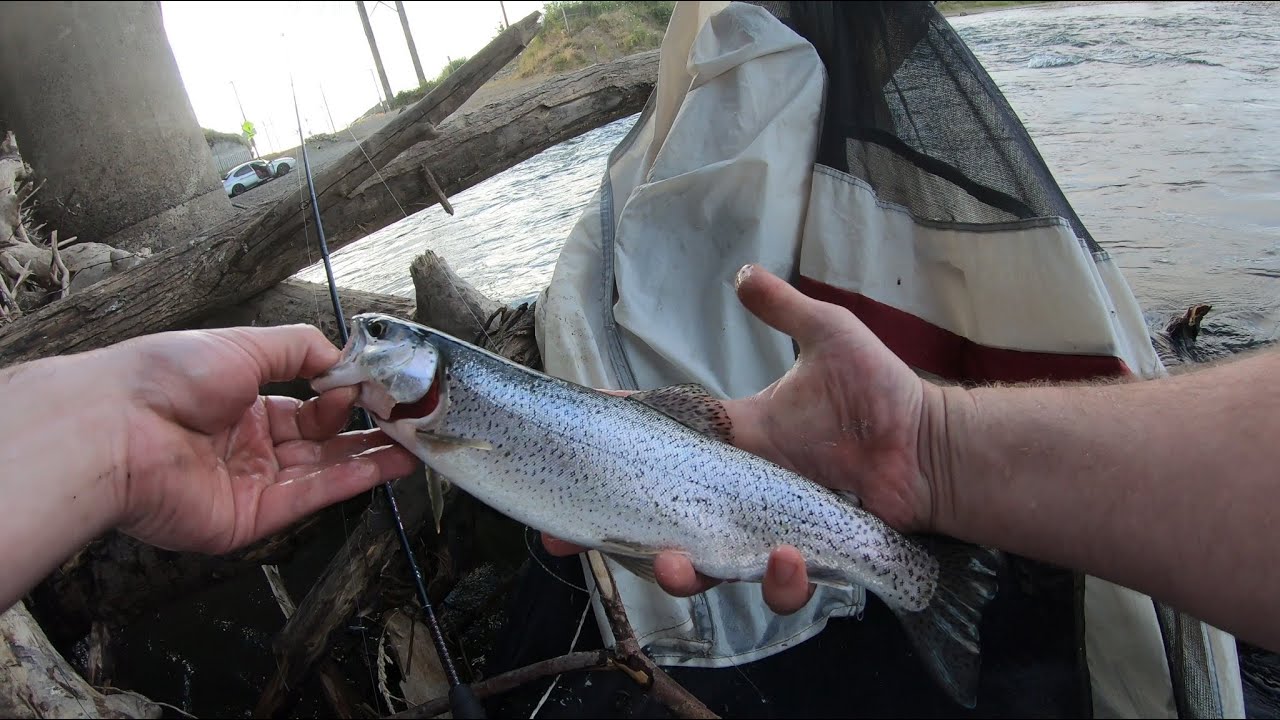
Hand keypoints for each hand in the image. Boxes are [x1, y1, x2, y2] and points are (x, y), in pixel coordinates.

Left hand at [112, 324, 418, 553]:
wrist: (115, 428)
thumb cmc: (164, 378)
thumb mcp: (243, 345)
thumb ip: (300, 350)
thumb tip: (344, 357)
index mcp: (237, 401)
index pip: (304, 404)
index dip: (341, 396)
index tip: (377, 386)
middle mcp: (245, 444)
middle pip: (318, 441)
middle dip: (365, 431)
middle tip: (409, 422)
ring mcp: (247, 484)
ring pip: (321, 471)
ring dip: (369, 458)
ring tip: (414, 447)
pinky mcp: (248, 518)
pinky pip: (307, 496)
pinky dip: (348, 481)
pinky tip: (384, 466)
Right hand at [544, 264, 936, 614]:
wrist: (932, 445)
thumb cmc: (882, 392)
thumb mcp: (829, 335)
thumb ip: (784, 308)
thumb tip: (741, 272)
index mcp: (736, 438)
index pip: (664, 437)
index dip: (619, 440)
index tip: (576, 438)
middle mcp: (741, 489)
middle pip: (662, 517)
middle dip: (613, 534)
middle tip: (567, 540)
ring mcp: (770, 527)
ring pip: (707, 564)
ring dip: (682, 571)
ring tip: (675, 566)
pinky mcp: (807, 554)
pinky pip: (777, 583)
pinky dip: (777, 578)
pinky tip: (787, 556)